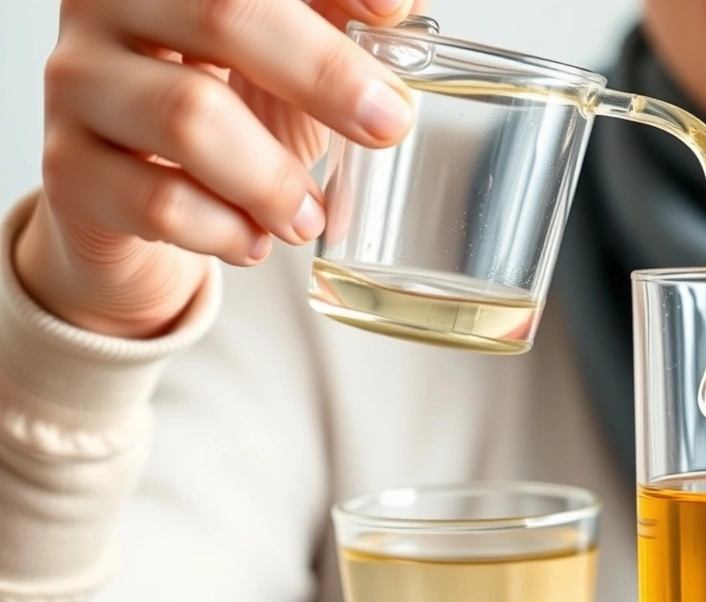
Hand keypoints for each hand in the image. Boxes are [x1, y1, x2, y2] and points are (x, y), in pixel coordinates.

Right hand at [15, 0, 424, 337]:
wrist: (143, 199)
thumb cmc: (230, 110)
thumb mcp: (292, 57)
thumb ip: (340, 24)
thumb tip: (402, 9)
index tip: (393, 16)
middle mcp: (108, 2)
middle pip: (223, 14)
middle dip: (324, 74)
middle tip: (388, 125)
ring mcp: (78, 82)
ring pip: (188, 116)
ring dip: (272, 177)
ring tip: (310, 216)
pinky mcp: (68, 168)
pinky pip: (159, 201)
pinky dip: (225, 230)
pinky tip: (254, 239)